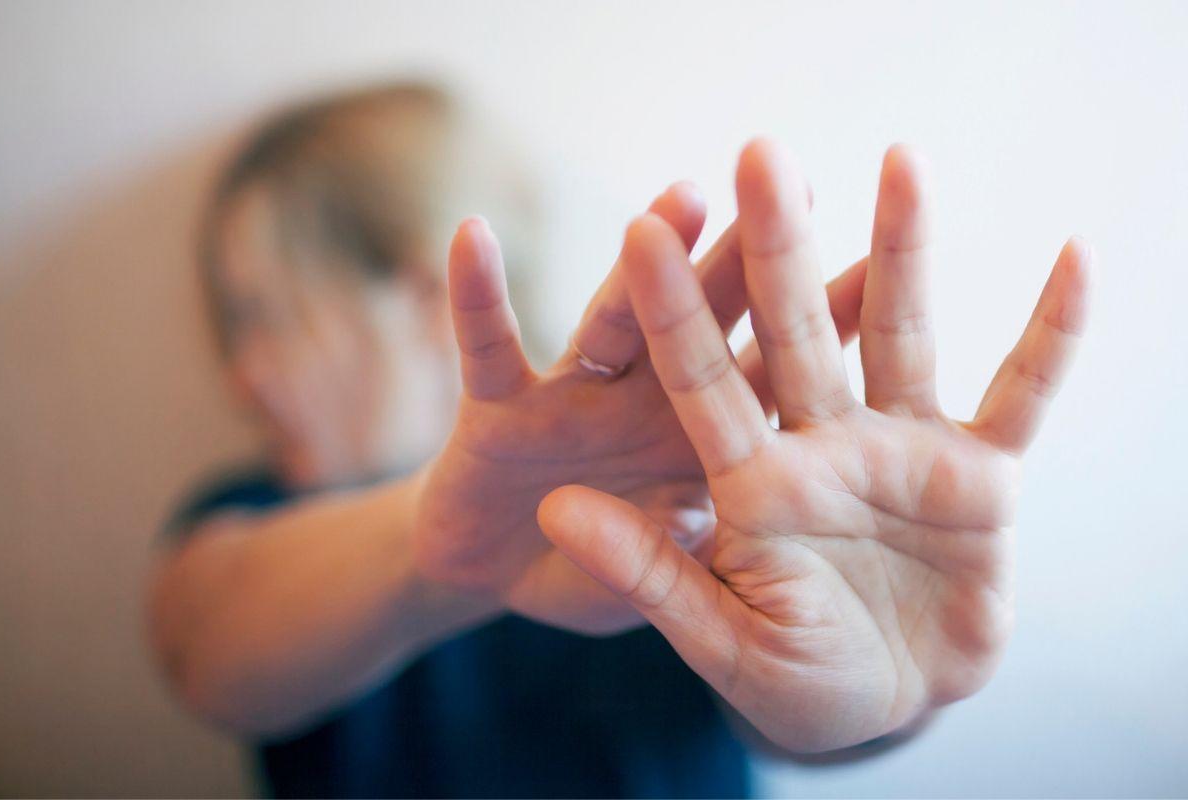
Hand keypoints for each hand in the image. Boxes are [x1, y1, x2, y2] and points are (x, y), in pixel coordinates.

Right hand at [414, 182, 868, 633]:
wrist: (491, 579)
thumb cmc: (588, 573)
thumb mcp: (653, 582)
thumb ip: (680, 558)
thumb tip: (708, 518)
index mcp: (697, 442)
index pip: (769, 374)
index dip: (820, 324)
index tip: (880, 264)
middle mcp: (645, 402)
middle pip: (704, 323)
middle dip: (746, 259)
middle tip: (796, 184)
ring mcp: (573, 397)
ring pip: (613, 321)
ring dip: (643, 263)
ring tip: (681, 200)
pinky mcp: (498, 406)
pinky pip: (487, 346)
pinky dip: (475, 297)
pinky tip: (472, 236)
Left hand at [538, 140, 1089, 749]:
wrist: (889, 704)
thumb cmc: (795, 681)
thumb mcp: (719, 635)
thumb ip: (646, 572)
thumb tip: (556, 510)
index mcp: (749, 481)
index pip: (700, 380)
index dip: (673, 310)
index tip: (641, 230)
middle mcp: (819, 443)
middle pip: (794, 331)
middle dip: (779, 247)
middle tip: (762, 153)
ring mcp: (901, 448)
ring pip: (899, 333)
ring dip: (901, 250)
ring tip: (901, 160)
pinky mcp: (979, 472)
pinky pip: (1023, 392)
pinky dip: (1053, 334)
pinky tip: (1076, 260)